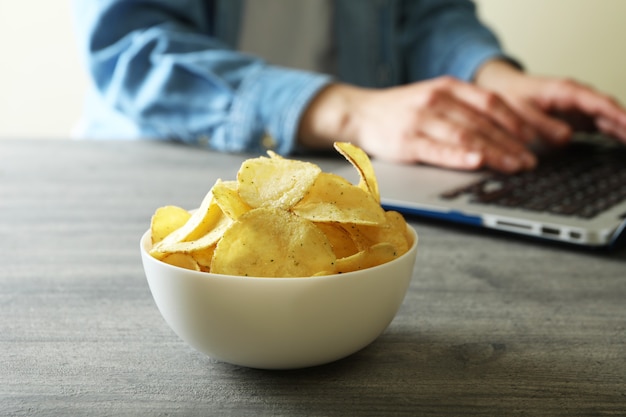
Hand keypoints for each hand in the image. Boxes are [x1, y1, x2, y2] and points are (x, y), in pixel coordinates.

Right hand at [298, 77, 537, 172]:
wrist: (359, 113)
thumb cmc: (400, 112)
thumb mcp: (434, 101)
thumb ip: (463, 112)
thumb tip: (499, 134)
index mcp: (448, 88)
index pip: (491, 103)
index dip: (517, 121)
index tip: (535, 139)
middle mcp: (438, 100)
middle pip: (484, 121)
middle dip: (512, 142)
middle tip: (531, 161)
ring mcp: (421, 120)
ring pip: (466, 135)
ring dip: (495, 152)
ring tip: (515, 166)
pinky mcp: (407, 141)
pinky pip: (438, 149)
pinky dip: (459, 156)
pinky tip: (477, 161)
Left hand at [474, 60, 625, 144]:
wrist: (500, 88)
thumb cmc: (508, 95)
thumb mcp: (520, 110)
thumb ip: (541, 124)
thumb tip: (566, 138)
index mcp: (566, 91)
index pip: (599, 103)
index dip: (618, 115)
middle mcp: (577, 98)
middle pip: (610, 111)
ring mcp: (578, 107)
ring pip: (608, 119)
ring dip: (623, 130)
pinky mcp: (576, 118)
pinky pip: (600, 125)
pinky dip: (613, 133)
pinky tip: (622, 144)